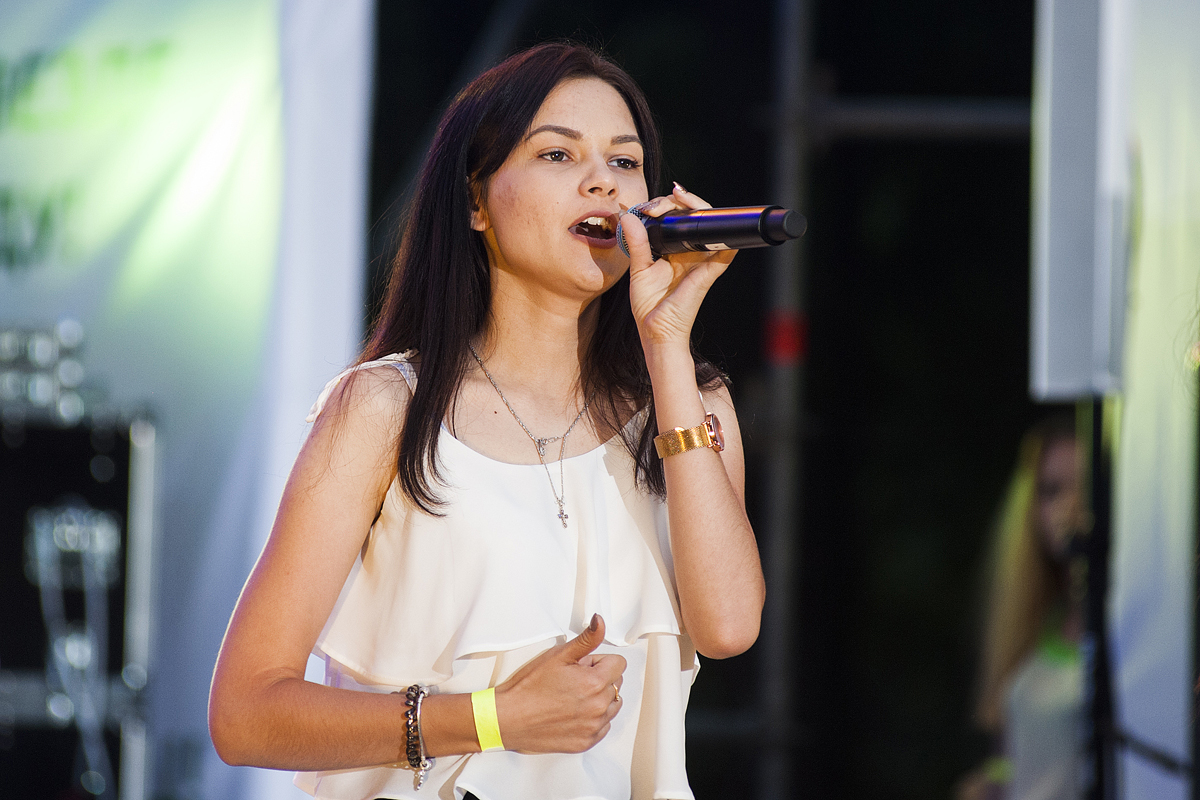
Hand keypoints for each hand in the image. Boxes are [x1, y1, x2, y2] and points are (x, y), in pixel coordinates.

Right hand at [493, 614, 625, 753]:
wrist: (508, 718)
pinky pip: (603, 725)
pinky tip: (572, 713)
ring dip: (599, 699)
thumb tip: (600, 621)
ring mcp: (594, 727)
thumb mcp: (558, 655)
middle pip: (616, 683)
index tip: (581, 666)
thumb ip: (586, 639)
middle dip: (599, 678)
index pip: (619, 664)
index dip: (598, 661)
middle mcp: (599, 707)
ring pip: (612, 705)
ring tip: (572, 697)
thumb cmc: (529, 687)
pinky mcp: (587, 742)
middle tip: (572, 681)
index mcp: (595, 683)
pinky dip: (593, 718)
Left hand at [622, 183, 737, 348]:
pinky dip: (727, 239)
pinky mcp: (708, 273)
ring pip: (709, 226)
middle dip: (679, 201)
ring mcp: (702, 262)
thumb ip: (636, 243)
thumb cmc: (650, 307)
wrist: (657, 333)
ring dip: (697, 207)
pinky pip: (724, 253)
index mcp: (675, 251)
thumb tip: (628, 216)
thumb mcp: (639, 269)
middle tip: (660, 202)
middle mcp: (691, 253)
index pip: (677, 220)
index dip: (667, 206)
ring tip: (678, 199)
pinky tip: (718, 223)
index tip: (648, 204)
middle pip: (694, 217)